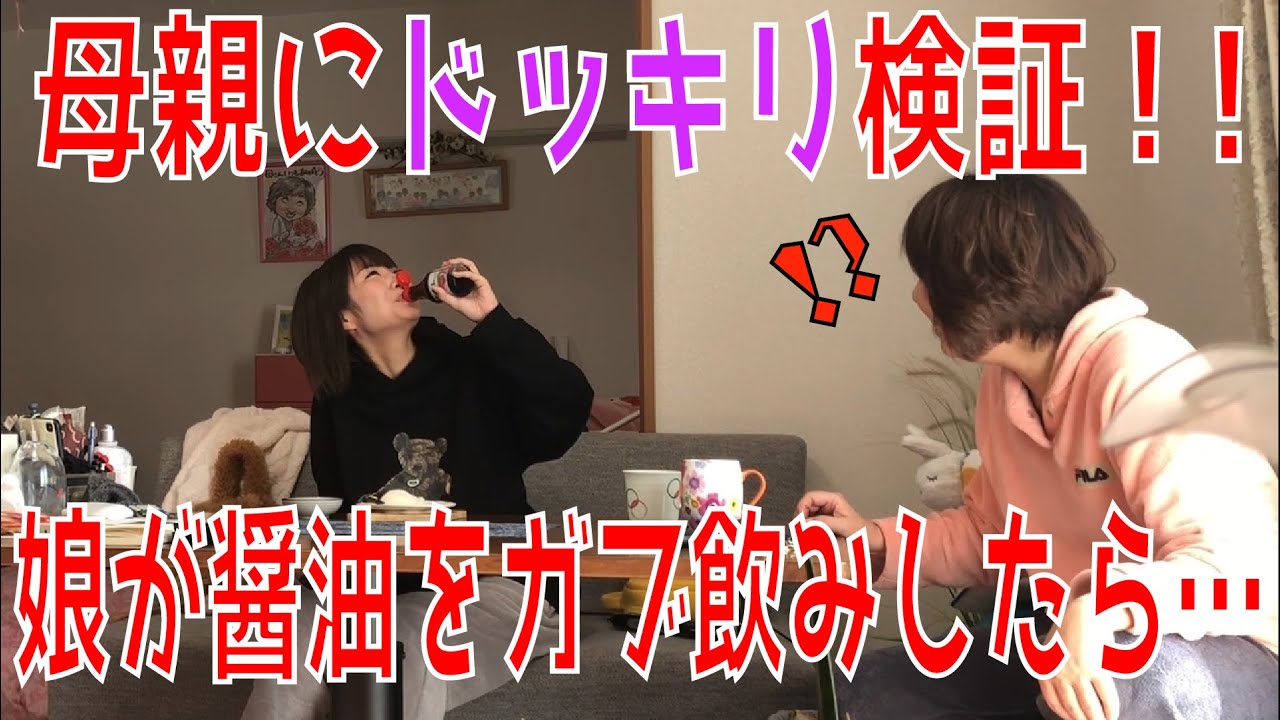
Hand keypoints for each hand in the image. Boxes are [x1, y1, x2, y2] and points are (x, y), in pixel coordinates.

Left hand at [435, 257, 498, 322]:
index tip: (439, 272)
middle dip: (452, 262)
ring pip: (469, 265)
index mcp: (464, 286)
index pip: (455, 274)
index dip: (447, 271)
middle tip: (444, 264)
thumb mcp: (454, 303)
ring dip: (459, 261)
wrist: (484, 316)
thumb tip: (434, 288)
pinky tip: (455, 274)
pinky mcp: (481, 281)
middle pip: (463, 266)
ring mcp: (476, 280)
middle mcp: (470, 281)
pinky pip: (471, 274)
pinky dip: (462, 272)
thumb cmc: (474, 311)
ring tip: (450, 263)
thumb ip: (444, 296)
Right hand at [795, 490, 883, 552]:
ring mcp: (825, 513)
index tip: (800, 521)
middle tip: (802, 531)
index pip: (810, 497)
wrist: (871, 540)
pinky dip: (810, 531)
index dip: (802, 507)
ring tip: (808, 537)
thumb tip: (805, 523)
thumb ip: (824, 523)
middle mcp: (827, 504)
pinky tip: (813, 538)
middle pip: (806, 506)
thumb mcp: (843, 526)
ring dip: (805, 526)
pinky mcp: (824, 522)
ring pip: (807, 516)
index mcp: (833, 499)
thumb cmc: (862, 531)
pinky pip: (812, 525)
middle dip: (802, 518)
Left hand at [1039, 595, 1118, 719]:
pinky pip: (1105, 695)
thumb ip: (1051, 671)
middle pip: (1072, 708)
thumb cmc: (1067, 633)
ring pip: (1089, 706)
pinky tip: (1113, 714)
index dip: (1065, 715)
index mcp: (1045, 670)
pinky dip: (1110, 708)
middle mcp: (1058, 674)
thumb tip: (1060, 697)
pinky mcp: (1094, 668)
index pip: (1054, 702)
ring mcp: (1076, 672)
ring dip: (1097, 719)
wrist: (1081, 613)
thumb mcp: (1049, 650)